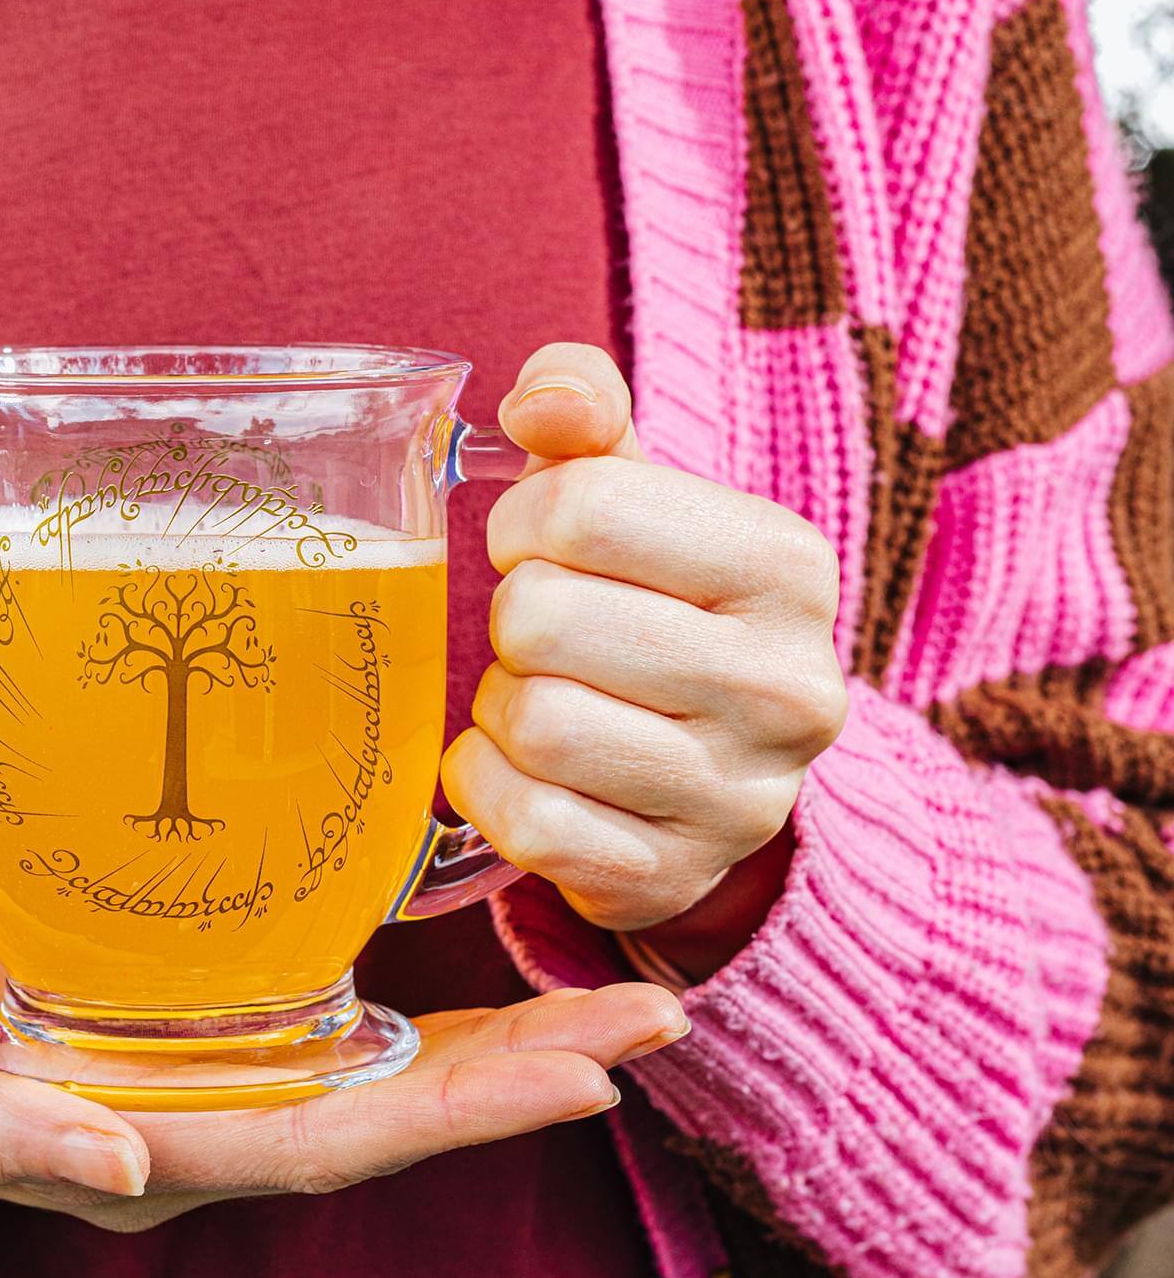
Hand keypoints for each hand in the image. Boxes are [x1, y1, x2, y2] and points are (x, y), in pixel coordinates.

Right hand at [0, 901, 687, 1227]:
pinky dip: (411, 991)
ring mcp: (191, 1067)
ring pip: (372, 1065)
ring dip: (498, 1031)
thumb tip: (126, 1165)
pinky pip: (315, 1010)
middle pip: (389, 1109)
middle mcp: (193, 1121)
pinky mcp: (173, 1009)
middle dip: (527, 1069)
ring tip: (613, 985)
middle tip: (658, 1011)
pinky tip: (474, 939)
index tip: (591, 1071)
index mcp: (141, 1152)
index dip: (466, 1113)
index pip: (334, 1143)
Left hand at [442, 342, 847, 933]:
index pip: (585, 507)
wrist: (705, 777)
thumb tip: (542, 399)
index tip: (536, 547)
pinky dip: (488, 785)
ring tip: (538, 698)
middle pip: (544, 619)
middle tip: (539, 635)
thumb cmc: (649, 606)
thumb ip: (587, 410)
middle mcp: (789, 688)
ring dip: (500, 706)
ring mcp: (737, 799)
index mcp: (788, 567)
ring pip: (536, 725)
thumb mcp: (635, 494)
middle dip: (512, 622)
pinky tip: (521, 768)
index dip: (523, 522)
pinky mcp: (670, 878)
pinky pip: (525, 821)